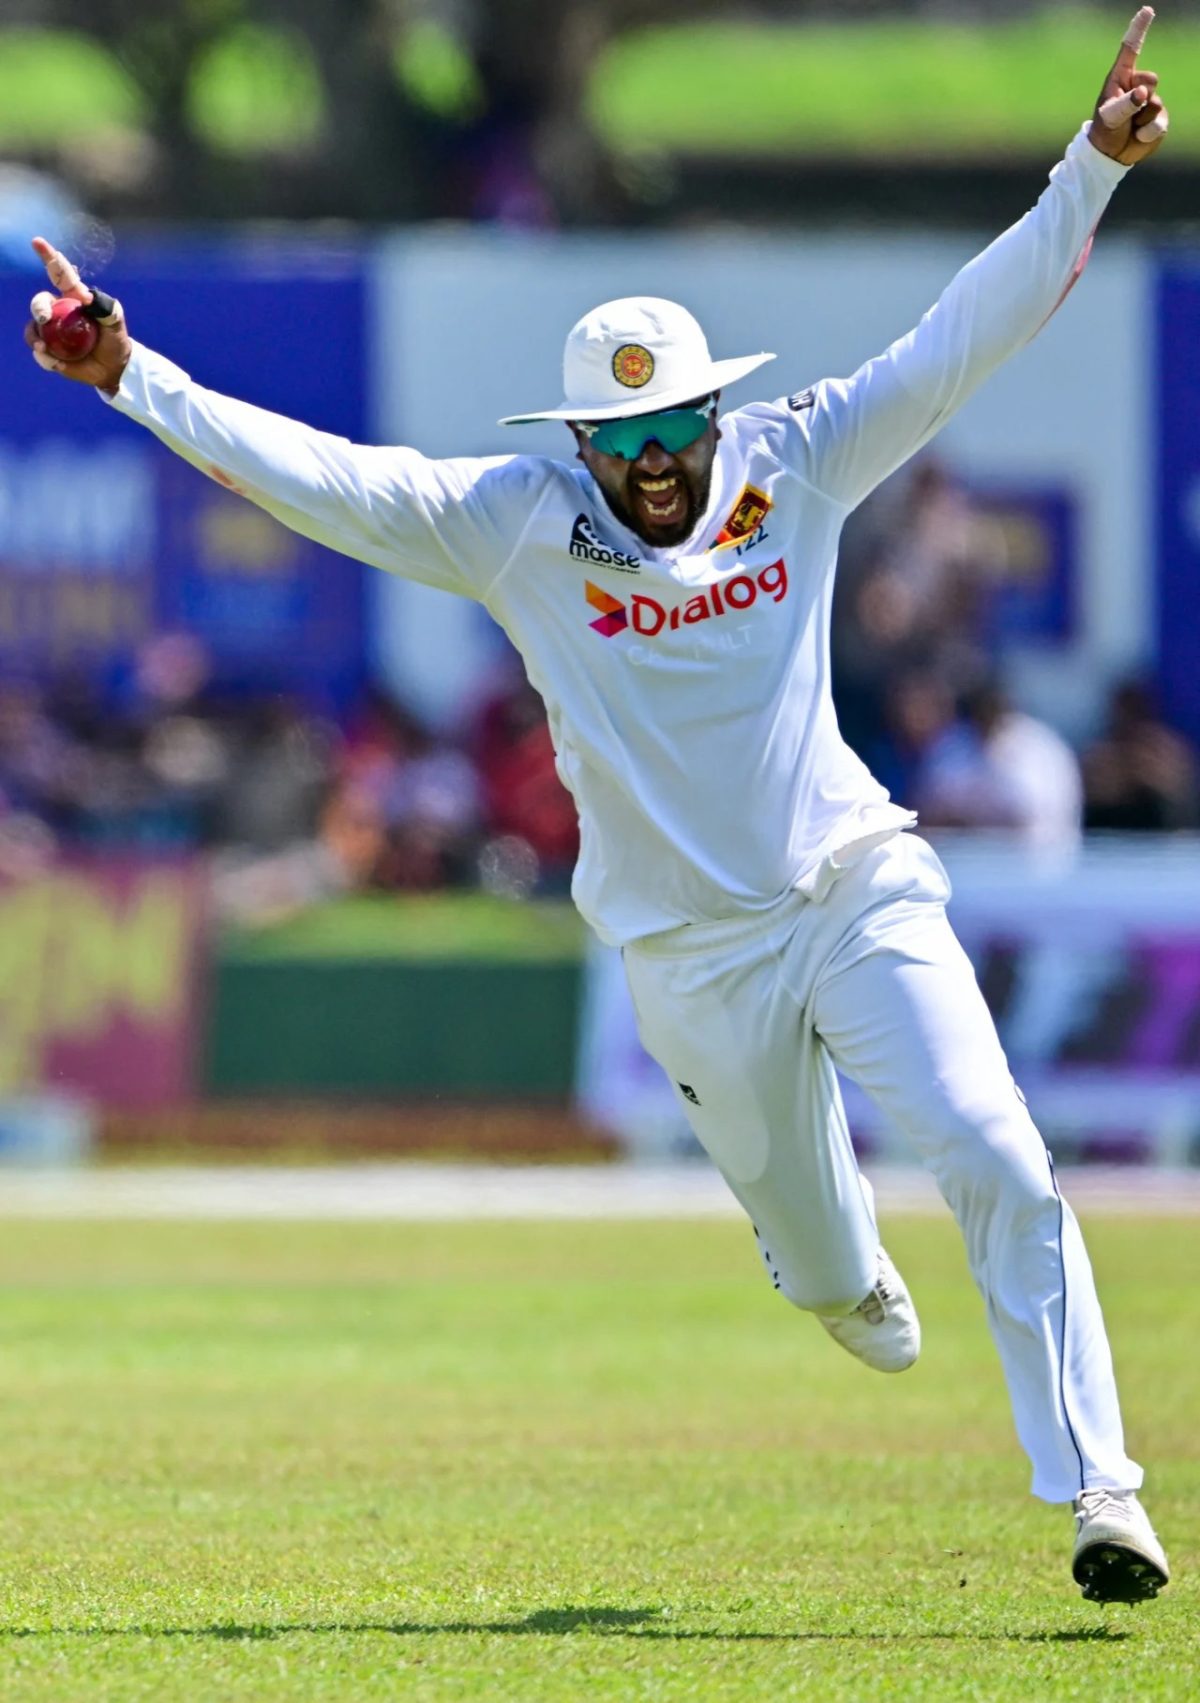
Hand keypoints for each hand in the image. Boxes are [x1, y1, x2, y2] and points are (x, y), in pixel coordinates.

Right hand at [23, 236, 131, 393]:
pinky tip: (55, 362)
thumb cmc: (115, 339)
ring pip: (33, 328)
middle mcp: (59, 311)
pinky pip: (40, 352)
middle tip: (44, 318)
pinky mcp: (51, 351)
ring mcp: (52, 331)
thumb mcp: (115, 321)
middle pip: (40, 303)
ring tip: (43, 348)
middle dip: (38, 307)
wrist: (114, 367)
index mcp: (73, 297)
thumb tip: (87, 298)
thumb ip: (106, 307)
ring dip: (34, 336)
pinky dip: (45, 357)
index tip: (37, 241)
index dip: (47, 256)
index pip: (59, 273)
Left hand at [1089, 6, 1168, 165]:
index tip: (1147, 11)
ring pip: (1156, 103)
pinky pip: (1160, 121)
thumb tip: (1143, 94)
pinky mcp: (1159, 117)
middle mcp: (1137, 85)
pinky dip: (1148, 132)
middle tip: (1127, 111)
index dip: (1139, 29)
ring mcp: (1150, 101)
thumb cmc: (1105, 130)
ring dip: (1142, 119)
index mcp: (1121, 78)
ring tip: (1129, 126)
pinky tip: (1138, 135)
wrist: (1111, 155)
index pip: (1131, 49)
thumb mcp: (1110, 117)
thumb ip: (1126, 103)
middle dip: (1141, 97)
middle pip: (1151, 79)